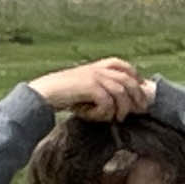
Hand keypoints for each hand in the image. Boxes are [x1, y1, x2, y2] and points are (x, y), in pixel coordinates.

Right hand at [32, 60, 153, 119]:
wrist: (42, 94)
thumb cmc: (61, 94)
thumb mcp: (82, 87)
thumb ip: (100, 88)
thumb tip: (122, 102)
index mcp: (95, 66)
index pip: (121, 65)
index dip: (135, 75)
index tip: (142, 86)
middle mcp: (96, 69)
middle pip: (127, 80)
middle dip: (138, 95)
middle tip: (141, 109)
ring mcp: (93, 76)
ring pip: (120, 92)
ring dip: (122, 108)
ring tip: (118, 118)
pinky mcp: (89, 87)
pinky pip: (107, 102)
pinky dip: (105, 112)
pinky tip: (96, 117)